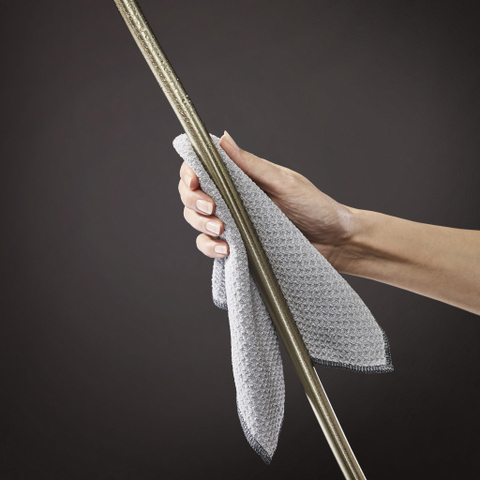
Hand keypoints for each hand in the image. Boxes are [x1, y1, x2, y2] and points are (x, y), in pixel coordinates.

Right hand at [178, 131, 355, 268]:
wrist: (334, 242)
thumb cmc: (315, 207)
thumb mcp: (284, 182)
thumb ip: (251, 164)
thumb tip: (223, 139)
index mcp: (243, 177)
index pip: (203, 169)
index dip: (190, 173)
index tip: (194, 181)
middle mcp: (234, 198)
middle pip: (192, 195)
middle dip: (194, 201)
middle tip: (212, 208)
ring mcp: (234, 222)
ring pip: (196, 221)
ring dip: (201, 225)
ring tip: (222, 230)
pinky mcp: (238, 245)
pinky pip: (210, 247)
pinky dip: (210, 248)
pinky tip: (225, 249)